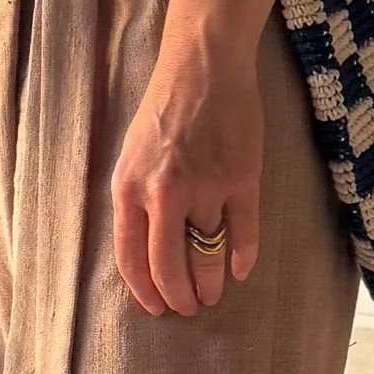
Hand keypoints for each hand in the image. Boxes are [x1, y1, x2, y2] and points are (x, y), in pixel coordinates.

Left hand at [111, 41, 262, 315]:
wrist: (203, 65)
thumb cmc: (163, 108)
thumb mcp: (130, 155)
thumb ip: (134, 200)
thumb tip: (142, 252)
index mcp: (129, 187)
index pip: (131, 257)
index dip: (144, 290)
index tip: (155, 308)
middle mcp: (165, 191)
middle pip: (169, 265)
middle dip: (178, 296)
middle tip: (187, 308)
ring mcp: (206, 185)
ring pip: (207, 253)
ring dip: (210, 282)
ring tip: (212, 295)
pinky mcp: (243, 177)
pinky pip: (243, 231)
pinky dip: (242, 256)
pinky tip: (240, 270)